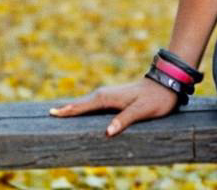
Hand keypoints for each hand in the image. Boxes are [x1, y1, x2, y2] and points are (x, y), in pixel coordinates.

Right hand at [48, 79, 179, 136]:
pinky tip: (78, 112)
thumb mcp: (143, 110)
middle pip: (81, 103)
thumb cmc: (156, 98)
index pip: (84, 106)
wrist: (167, 83)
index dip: (69, 110)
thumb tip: (107, 132)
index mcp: (108, 98)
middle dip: (65, 109)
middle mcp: (106, 94)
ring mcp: (109, 95)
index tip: (52, 114)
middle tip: (48, 114)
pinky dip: (83, 107)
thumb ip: (125, 119)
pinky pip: (93, 103)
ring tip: (57, 113)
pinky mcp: (113, 98)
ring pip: (86, 102)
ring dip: (73, 107)